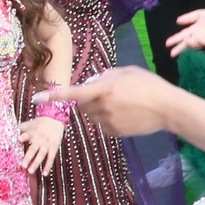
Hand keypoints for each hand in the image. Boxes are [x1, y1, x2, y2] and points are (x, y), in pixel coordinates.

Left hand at [19, 116, 64, 173]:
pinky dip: (48, 166)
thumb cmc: (41, 123)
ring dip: (36, 163)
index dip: (23, 137)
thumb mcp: (31, 123)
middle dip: (28, 157)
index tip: (19, 139)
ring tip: (30, 171)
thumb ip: (21, 128)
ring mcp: (47, 144)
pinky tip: (44, 174)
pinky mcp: (54, 148)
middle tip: (23, 165)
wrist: (56, 120)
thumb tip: (8, 130)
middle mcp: (40, 139)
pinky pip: (51, 158)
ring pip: (41, 155)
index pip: (27, 134)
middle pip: (33, 149)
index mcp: (33, 132)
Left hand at [36, 67, 179, 137]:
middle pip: (82, 106)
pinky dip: (108, 120)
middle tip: (106, 94)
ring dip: (98, 110)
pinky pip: (103, 126)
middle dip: (87, 100)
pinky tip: (125, 114)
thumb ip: (105, 75)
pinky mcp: (115, 132)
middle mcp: (103, 106)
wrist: (167, 108)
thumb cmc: (149, 85)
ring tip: (121, 104)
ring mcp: (109, 121)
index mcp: (104, 89)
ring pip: (92, 117)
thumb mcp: (127, 72)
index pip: (73, 93)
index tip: (37, 98)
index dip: (54, 95)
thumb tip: (91, 83)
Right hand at [163, 8, 204, 55]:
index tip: (167, 43)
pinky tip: (195, 39)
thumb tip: (177, 21)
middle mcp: (197, 36)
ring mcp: (203, 39)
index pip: (182, 36)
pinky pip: (203, 43)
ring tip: (186, 41)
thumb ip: (188, 17)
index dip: (174, 39)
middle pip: (186, 43)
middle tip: (172, 53)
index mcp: (193, 30)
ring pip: (194, 44)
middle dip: (179, 48)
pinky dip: (198, 42)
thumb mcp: (198, 14)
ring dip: (189, 44)